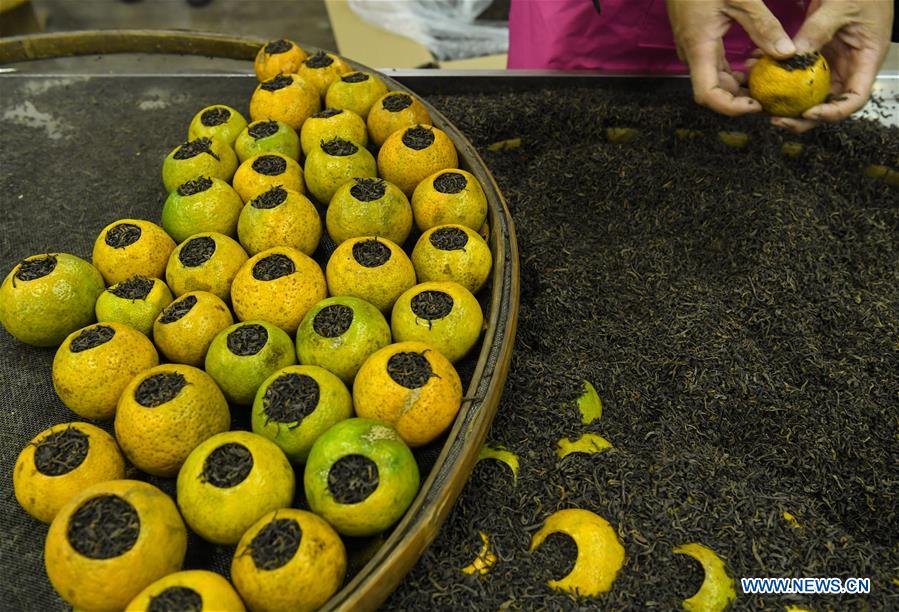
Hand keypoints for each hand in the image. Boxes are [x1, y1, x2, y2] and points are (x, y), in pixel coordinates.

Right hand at [667, 0, 796, 115]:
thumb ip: (763, 26)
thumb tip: (787, 54)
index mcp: (699, 47)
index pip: (708, 94)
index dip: (731, 107)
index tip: (757, 104)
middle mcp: (692, 53)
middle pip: (713, 90)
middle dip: (741, 99)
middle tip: (772, 96)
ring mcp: (693, 47)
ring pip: (715, 78)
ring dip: (739, 85)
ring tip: (768, 81)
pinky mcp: (698, 39)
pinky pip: (715, 64)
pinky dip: (734, 70)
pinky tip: (755, 63)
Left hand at [772, 0, 893, 132]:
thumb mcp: (839, 7)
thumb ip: (818, 31)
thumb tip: (793, 55)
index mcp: (866, 61)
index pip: (853, 99)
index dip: (832, 112)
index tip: (807, 113)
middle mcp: (849, 67)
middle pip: (827, 103)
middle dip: (801, 116)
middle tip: (775, 118)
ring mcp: (831, 62)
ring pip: (807, 91)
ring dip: (783, 98)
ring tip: (759, 100)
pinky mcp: (815, 54)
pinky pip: (795, 70)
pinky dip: (777, 72)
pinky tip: (755, 68)